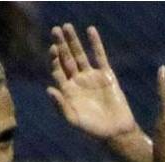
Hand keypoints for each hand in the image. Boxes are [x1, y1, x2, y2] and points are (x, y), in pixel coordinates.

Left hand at [47, 24, 136, 139]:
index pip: (58, 70)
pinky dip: (95, 43)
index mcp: (67, 91)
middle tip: (55, 29)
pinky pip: (100, 56)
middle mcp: (77, 81)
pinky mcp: (106, 75)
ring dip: (74, 41)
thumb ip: (60, 105)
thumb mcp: (74, 119)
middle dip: (61, 44)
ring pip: (80, 55)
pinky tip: (90, 30)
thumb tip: (48, 89)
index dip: (54, 59)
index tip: (53, 48)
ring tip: (67, 26)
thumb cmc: (93, 129)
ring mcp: (91, 77)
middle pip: (66, 59)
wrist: (116, 131)